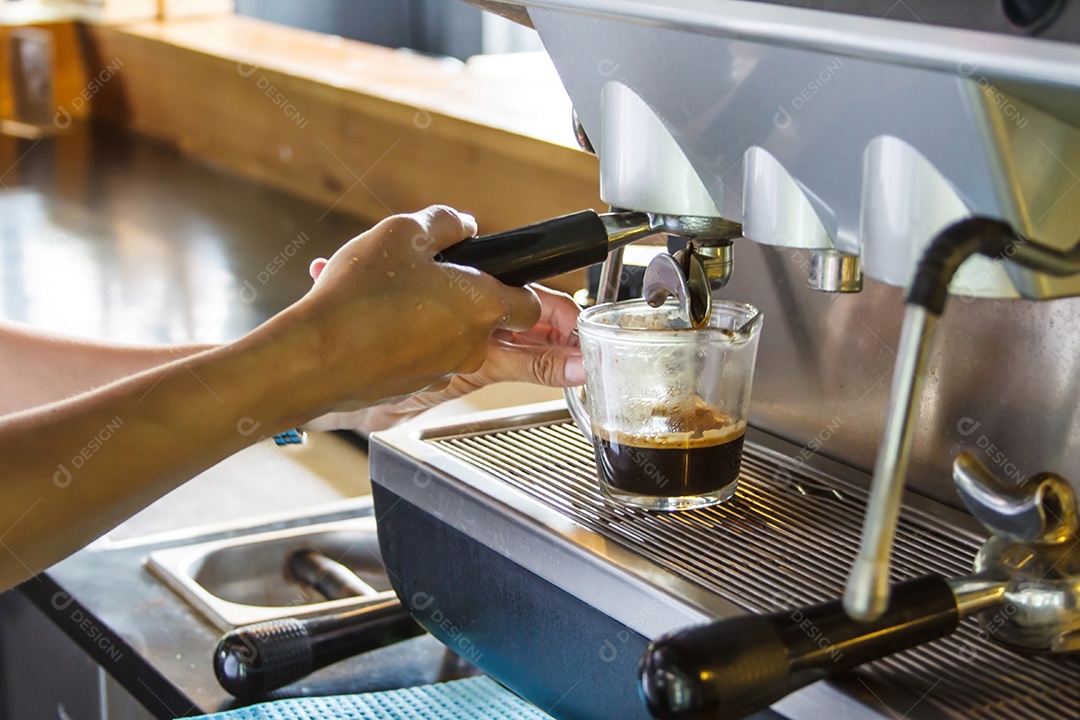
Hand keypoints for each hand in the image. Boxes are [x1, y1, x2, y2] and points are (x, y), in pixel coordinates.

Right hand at [270, 205, 540, 413]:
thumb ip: (444, 223)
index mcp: (482, 307)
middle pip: (485, 320)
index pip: (532, 305)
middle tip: (428, 277)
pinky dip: (404, 340)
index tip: (500, 276)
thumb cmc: (360, 298)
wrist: (315, 358)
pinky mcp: (410, 388)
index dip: (519, 287)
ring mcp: (441, 372)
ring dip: (429, 317)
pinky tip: (372, 320)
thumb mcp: (403, 232)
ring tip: (387, 294)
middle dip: (463, 298)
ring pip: (448, 339)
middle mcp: (470, 346)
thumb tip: (463, 225)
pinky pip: (418, 358)